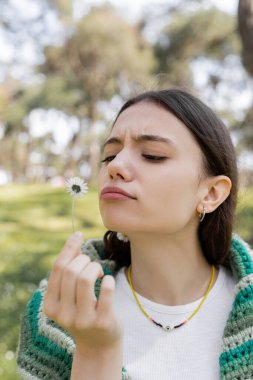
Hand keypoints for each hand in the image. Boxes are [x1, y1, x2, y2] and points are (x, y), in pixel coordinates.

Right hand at [43, 232, 122, 355]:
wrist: (98, 345)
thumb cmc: (83, 312)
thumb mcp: (68, 296)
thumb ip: (68, 271)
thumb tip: (75, 240)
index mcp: (50, 305)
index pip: (58, 268)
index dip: (70, 248)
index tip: (79, 235)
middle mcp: (63, 314)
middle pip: (71, 271)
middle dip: (85, 260)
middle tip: (91, 264)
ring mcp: (82, 319)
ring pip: (85, 278)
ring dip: (95, 267)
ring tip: (98, 273)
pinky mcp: (102, 322)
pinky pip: (106, 290)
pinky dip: (108, 280)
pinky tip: (107, 282)